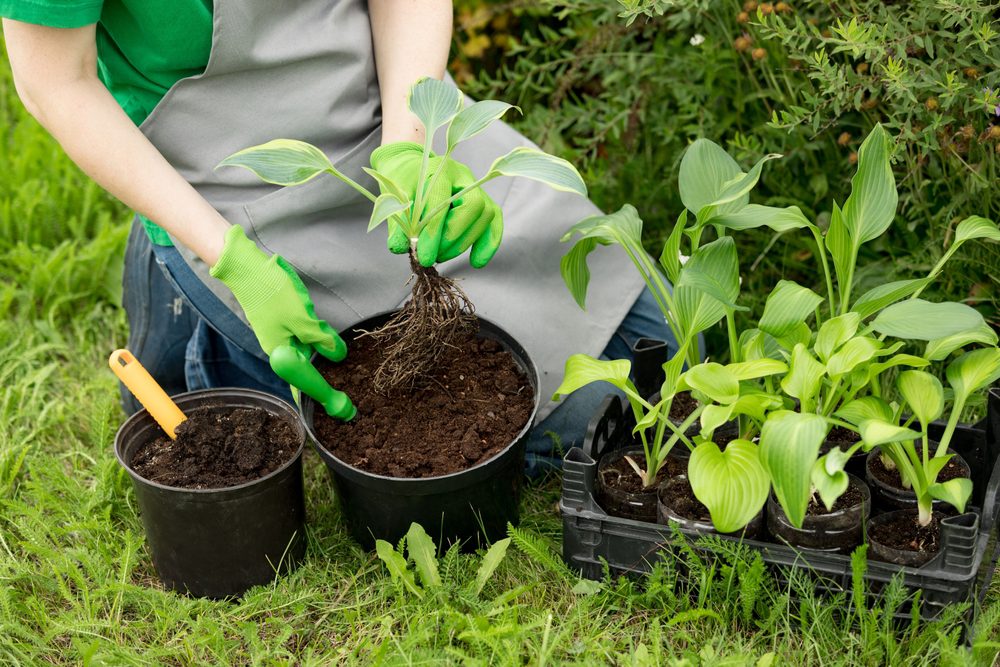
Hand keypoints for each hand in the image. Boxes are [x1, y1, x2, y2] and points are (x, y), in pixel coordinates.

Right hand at [210, 225, 355, 419]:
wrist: (248, 269)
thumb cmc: (272, 293)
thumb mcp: (302, 317)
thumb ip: (321, 339)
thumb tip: (337, 356)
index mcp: (281, 354)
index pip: (309, 382)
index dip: (328, 396)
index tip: (345, 411)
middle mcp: (280, 351)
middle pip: (306, 375)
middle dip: (325, 386)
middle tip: (346, 403)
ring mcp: (281, 339)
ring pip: (306, 358)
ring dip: (321, 366)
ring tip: (338, 377)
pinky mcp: (283, 327)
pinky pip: (303, 343)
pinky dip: (316, 348)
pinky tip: (326, 346)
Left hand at [370, 142, 502, 267]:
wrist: (412, 167)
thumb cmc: (403, 182)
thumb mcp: (393, 199)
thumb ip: (398, 223)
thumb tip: (401, 247)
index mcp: (438, 170)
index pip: (442, 202)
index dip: (434, 233)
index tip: (424, 257)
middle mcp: (463, 176)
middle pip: (472, 206)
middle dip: (452, 238)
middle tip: (433, 256)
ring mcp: (477, 189)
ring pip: (485, 216)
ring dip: (463, 244)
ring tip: (441, 256)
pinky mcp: (485, 202)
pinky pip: (495, 224)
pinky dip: (488, 245)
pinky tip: (476, 262)